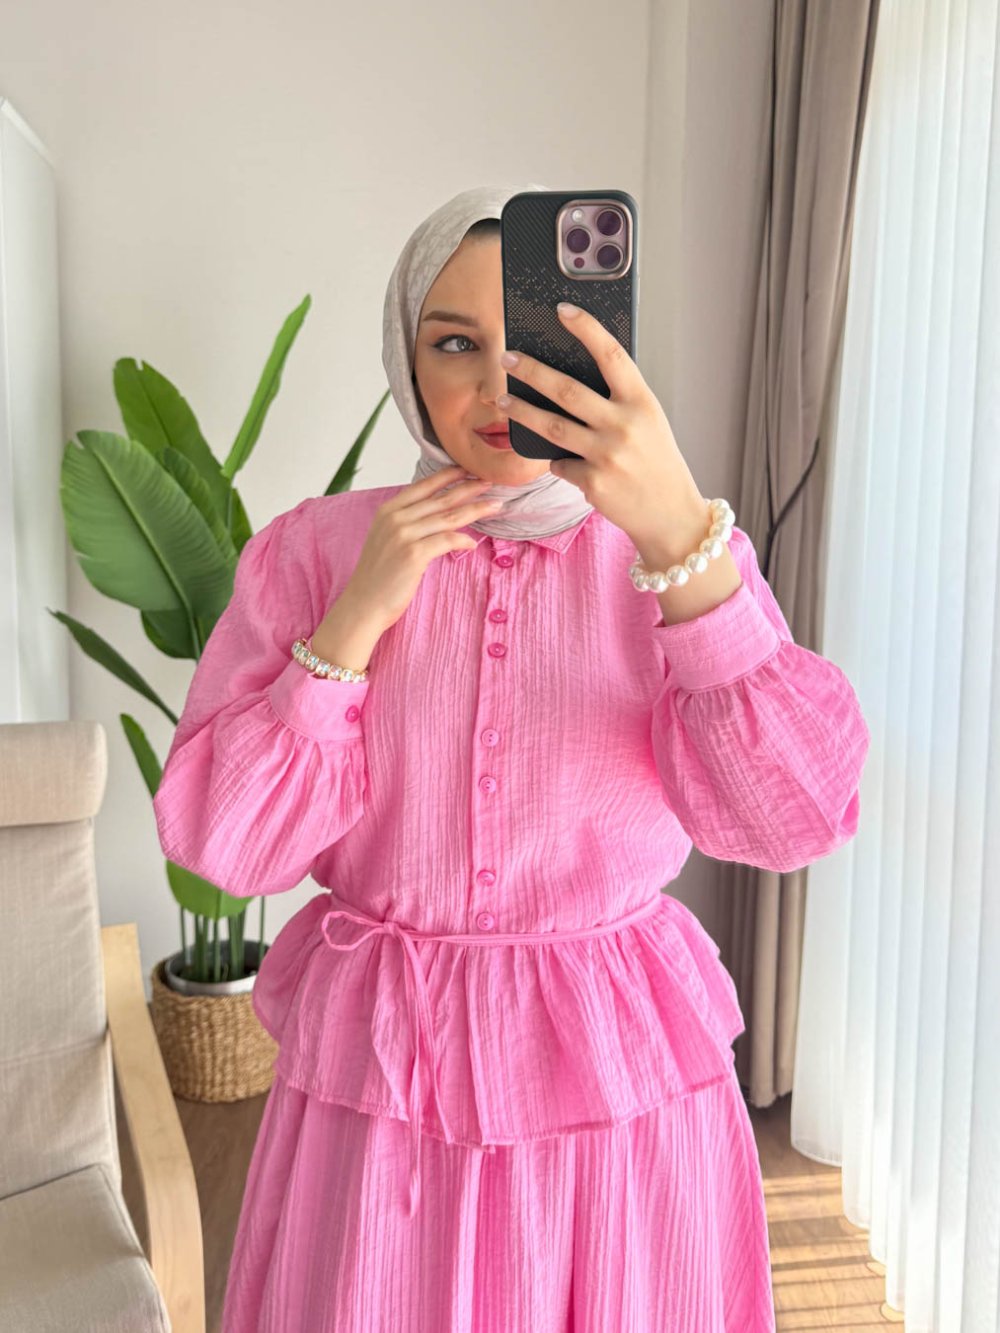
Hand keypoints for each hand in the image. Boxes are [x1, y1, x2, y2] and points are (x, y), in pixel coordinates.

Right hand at [345, 466, 502, 628]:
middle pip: (440, 499)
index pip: (424, 486)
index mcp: (388, 510)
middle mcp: (395, 518)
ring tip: (494, 505)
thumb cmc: (378, 576)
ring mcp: (404, 535)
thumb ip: (407, 522)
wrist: (363, 604)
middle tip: (490, 481)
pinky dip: (462, 540)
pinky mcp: (414, 554)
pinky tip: (472, 544)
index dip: (448, 476)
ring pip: (448, 517)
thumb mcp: (386, 538)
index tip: (469, 469)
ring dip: (475, 509)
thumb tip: (437, 513)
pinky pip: (447, 540)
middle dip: (469, 488)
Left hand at [498, 303, 707, 547]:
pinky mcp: (593, 483)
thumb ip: (617, 402)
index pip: (611, 355)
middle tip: (507, 356)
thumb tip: (568, 379)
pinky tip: (564, 462)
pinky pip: (561, 464)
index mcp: (642, 402)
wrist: (671, 515)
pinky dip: (559, 462)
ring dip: (522, 411)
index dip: (586, 329)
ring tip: (503, 399)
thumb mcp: (648, 423)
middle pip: (567, 390)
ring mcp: (607, 455)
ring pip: (552, 426)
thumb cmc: (657, 462)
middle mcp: (625, 426)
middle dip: (531, 370)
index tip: (562, 309)